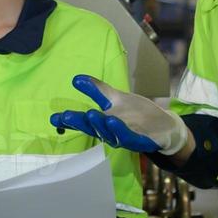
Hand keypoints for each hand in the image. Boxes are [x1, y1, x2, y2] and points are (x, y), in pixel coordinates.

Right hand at [49, 76, 188, 155]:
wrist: (163, 126)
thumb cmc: (137, 113)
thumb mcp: (116, 98)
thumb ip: (97, 90)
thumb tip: (76, 78)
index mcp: (102, 122)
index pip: (83, 121)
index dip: (69, 120)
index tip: (54, 118)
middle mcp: (109, 132)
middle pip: (93, 127)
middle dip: (81, 122)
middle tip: (67, 116)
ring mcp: (123, 137)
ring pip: (109, 132)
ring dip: (100, 124)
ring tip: (92, 114)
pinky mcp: (138, 140)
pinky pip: (128, 136)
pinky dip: (120, 130)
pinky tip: (113, 120)